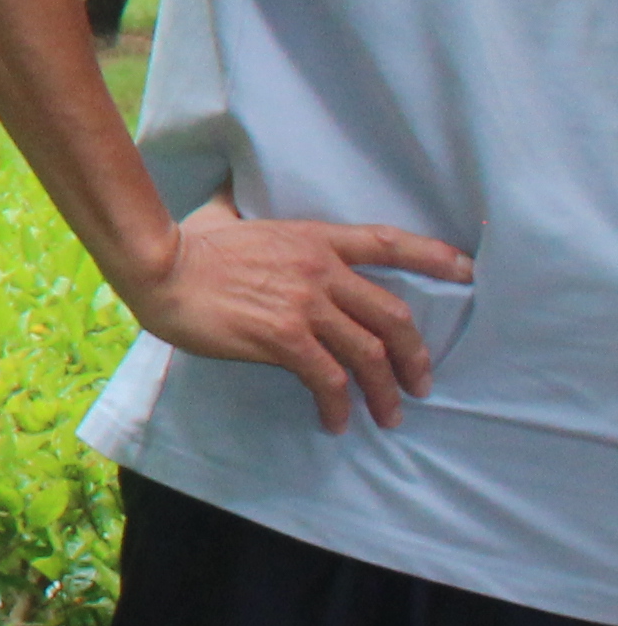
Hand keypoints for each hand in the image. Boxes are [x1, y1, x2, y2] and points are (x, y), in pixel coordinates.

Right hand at [125, 196, 474, 431]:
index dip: (433, 257)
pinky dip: (338, 405)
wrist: (158, 268)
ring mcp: (305, 305)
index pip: (386, 243)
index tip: (468, 271)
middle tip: (420, 383)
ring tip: (390, 415)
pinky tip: (334, 421)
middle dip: (415, 354)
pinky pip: (328, 380)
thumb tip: (231, 203)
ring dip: (386, 391)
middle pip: (393, 315)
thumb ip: (241, 213)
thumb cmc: (183, 244)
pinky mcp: (283, 337)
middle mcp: (320, 271)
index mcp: (313, 239)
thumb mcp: (223, 216)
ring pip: (370, 354)